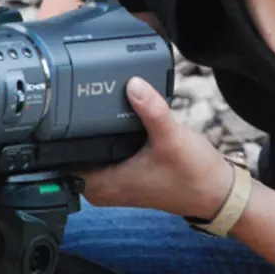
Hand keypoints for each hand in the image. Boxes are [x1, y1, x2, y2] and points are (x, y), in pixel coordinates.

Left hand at [74, 76, 235, 219]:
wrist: (215, 191)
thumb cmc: (194, 175)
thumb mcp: (171, 137)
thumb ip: (151, 110)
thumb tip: (133, 84)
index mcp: (103, 184)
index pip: (62, 158)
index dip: (59, 132)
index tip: (61, 106)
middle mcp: (103, 187)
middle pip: (72, 150)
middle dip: (75, 124)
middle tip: (78, 94)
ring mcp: (113, 181)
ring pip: (88, 150)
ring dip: (92, 129)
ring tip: (96, 100)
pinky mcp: (125, 173)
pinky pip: (103, 151)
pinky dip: (106, 135)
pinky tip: (115, 116)